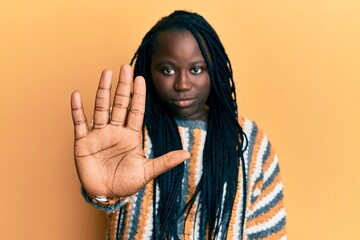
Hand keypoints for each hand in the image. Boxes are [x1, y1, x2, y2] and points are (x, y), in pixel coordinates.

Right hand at [70, 65, 189, 197]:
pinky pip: (79, 123)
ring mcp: (99, 135)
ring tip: (106, 73)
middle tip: (126, 67)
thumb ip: (165, 161)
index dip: (138, 95)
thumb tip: (187, 154)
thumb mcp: (147, 171)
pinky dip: (77, 110)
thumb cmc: (126, 183)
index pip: (136, 111)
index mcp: (131, 136)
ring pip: (101, 108)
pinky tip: (77, 95)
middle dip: (123, 86)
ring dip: (103, 91)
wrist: (106, 195)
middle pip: (119, 104)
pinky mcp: (83, 142)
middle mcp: (115, 131)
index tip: (141, 79)